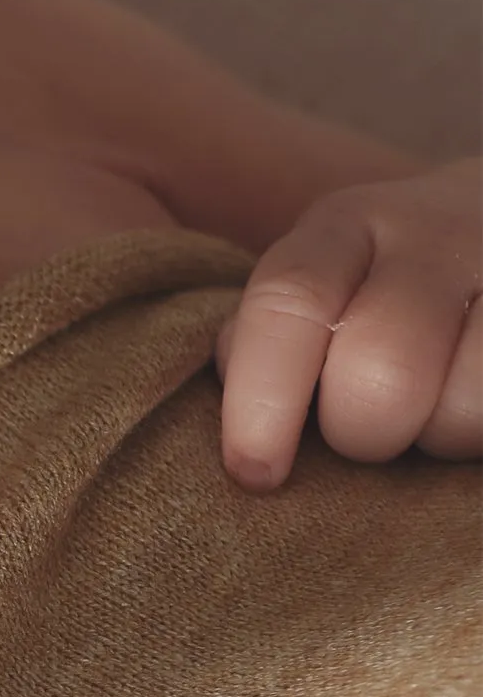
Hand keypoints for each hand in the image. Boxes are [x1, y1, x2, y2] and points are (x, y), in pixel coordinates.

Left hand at [215, 157, 480, 487]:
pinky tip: (471, 417)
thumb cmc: (388, 289)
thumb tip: (239, 407)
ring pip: (466, 401)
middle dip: (364, 431)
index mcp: (347, 225)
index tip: (256, 472)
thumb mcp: (326, 285)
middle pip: (380, 369)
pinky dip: (481, 434)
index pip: (290, 301)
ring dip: (443, 436)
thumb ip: (277, 339)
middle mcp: (433, 233)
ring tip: (438, 416)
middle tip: (371, 430)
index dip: (262, 398)